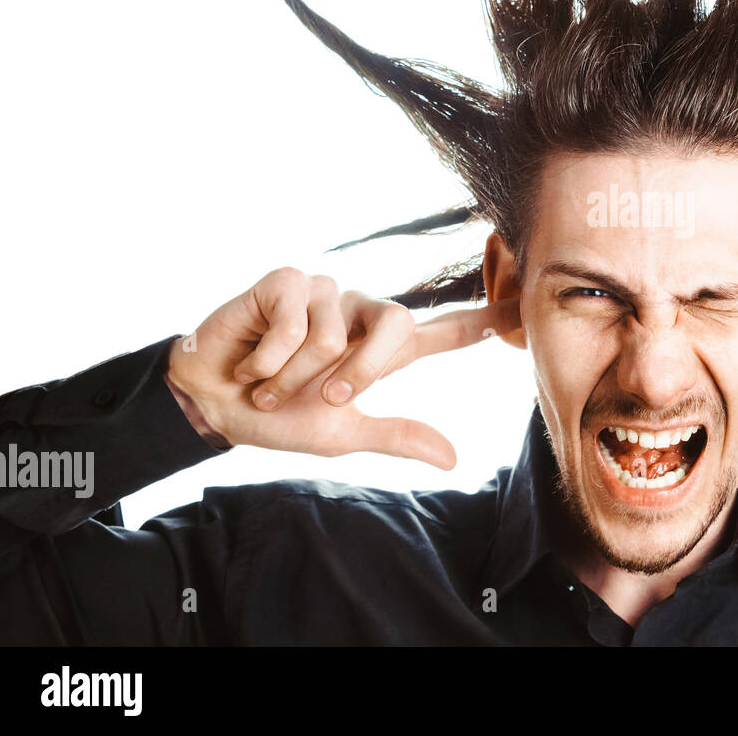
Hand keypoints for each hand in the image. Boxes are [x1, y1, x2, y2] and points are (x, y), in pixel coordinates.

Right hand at [165, 266, 520, 467]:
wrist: (213, 406)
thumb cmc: (278, 415)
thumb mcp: (340, 432)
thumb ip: (396, 435)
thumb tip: (454, 458)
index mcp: (383, 348)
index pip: (447, 329)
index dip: (487, 320)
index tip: (525, 307)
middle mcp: (360, 312)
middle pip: (395, 325)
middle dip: (357, 371)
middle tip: (320, 397)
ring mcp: (326, 291)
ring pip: (333, 333)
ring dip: (296, 372)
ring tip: (271, 378)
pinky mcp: (287, 280)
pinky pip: (294, 321)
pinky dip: (269, 356)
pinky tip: (252, 361)